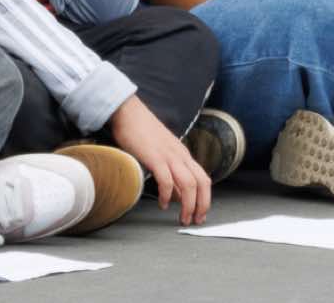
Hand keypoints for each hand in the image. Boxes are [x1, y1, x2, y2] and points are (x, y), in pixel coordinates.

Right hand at [107, 98, 210, 224]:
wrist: (128, 111)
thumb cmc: (141, 132)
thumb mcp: (161, 152)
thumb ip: (170, 171)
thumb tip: (175, 195)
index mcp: (183, 154)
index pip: (203, 178)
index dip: (205, 198)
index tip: (200, 214)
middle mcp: (180, 155)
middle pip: (202, 183)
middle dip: (202, 205)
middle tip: (195, 221)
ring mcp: (169, 155)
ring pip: (189, 183)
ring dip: (188, 204)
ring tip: (182, 218)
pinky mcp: (155, 156)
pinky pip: (166, 179)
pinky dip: (167, 194)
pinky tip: (162, 204)